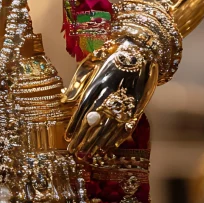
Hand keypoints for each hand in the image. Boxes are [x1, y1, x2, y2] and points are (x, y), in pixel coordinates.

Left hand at [61, 39, 156, 155]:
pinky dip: (118, 137)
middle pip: (95, 119)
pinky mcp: (139, 104)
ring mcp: (126, 99)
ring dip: (98, 140)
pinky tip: (108, 146)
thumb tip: (63, 100)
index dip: (75, 124)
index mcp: (97, 82)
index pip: (83, 108)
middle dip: (83, 136)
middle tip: (74, 150)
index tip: (67, 137)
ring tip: (88, 152)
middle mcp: (111, 92)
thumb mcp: (90, 64)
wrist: (140, 50)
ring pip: (110, 125)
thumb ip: (77, 83)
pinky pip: (127, 125)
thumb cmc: (110, 57)